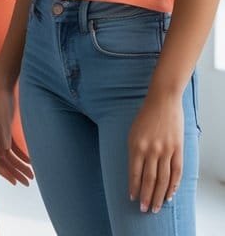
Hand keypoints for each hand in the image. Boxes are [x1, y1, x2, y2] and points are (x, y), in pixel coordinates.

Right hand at [0, 82, 31, 184]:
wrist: (2, 90)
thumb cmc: (1, 104)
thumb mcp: (3, 119)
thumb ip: (3, 134)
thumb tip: (5, 151)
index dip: (4, 172)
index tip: (15, 181)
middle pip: (3, 161)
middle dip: (15, 173)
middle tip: (27, 183)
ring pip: (9, 157)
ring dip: (20, 166)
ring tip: (32, 176)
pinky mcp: (6, 133)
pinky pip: (13, 149)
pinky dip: (22, 156)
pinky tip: (30, 162)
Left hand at [128, 93, 183, 213]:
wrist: (162, 101)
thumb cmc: (145, 117)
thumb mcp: (133, 133)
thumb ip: (135, 152)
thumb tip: (136, 172)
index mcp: (136, 145)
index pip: (134, 173)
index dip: (134, 187)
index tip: (132, 199)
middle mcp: (150, 150)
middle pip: (149, 179)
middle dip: (146, 196)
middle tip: (145, 210)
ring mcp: (165, 150)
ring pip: (163, 179)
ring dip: (159, 195)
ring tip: (156, 207)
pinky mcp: (178, 149)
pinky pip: (176, 171)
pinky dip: (173, 185)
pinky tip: (169, 194)